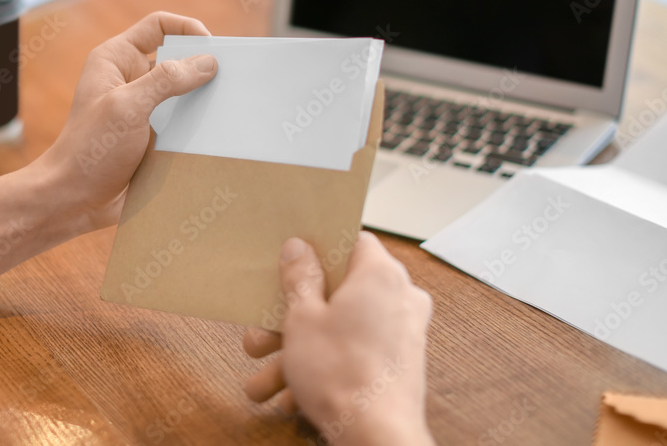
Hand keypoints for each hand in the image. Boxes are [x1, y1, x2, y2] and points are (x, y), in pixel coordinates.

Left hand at [34, 12, 217, 231]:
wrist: (74, 199)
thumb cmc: (89, 150)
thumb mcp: (128, 107)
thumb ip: (167, 80)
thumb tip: (208, 62)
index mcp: (116, 59)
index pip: (158, 26)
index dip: (187, 29)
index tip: (212, 47)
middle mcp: (129, 78)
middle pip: (175, 58)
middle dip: (201, 65)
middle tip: (228, 78)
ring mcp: (141, 107)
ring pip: (182, 92)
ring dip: (202, 99)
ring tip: (225, 107)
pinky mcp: (151, 134)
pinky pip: (182, 120)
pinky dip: (197, 124)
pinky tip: (214, 133)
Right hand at [243, 232, 434, 445]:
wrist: (376, 438)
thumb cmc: (341, 375)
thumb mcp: (302, 318)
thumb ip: (299, 277)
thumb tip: (299, 247)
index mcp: (380, 273)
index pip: (349, 241)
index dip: (317, 250)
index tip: (290, 264)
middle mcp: (400, 297)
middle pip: (338, 291)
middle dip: (293, 318)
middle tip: (262, 335)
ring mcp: (404, 332)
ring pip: (342, 328)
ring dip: (299, 352)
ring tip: (263, 381)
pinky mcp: (400, 363)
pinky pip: (356, 353)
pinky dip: (325, 368)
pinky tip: (290, 397)